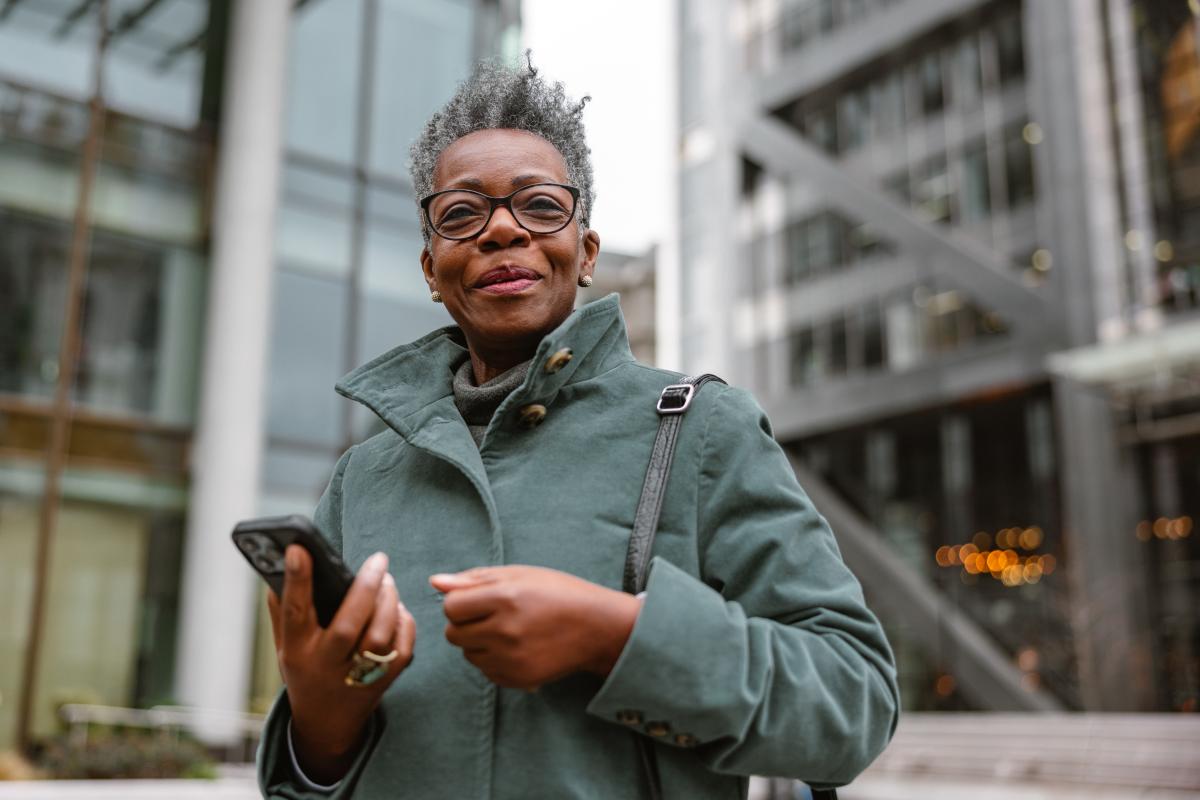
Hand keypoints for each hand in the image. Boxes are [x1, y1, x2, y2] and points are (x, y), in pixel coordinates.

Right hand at [266, 546, 414, 784]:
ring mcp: (356, 676)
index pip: (294, 612)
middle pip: (348, 625)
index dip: (296, 579)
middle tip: (378, 560)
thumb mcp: (284, 645)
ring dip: (388, 601)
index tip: (299, 548)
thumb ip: (282, 608)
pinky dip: (403, 621)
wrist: (327, 723)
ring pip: (379, 635)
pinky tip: (396, 608)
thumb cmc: (305, 671)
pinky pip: (402, 645)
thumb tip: (283, 562)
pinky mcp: (385, 680)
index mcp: (297, 651)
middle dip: (365, 587)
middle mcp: (326, 665)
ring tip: (387, 580)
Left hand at [430, 566, 640, 690]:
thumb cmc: (556, 592)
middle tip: (493, 616)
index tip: (479, 600)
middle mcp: (505, 630)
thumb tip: (434, 582)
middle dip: (466, 624)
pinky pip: (486, 671)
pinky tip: (517, 648)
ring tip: (508, 631)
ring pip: (468, 654)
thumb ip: (474, 579)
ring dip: (479, 643)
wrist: (596, 627)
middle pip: (453, 634)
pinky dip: (494, 661)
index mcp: (504, 597)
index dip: (461, 602)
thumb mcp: (519, 574)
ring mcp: (511, 658)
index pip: (451, 607)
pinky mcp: (518, 678)